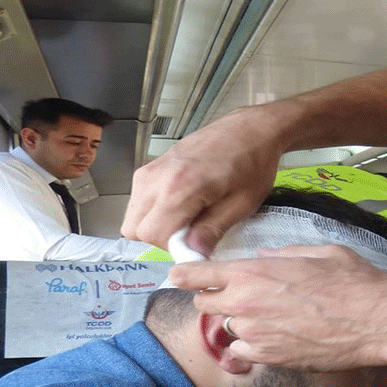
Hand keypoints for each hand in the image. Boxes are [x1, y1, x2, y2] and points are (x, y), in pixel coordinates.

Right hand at [121, 108, 281, 255]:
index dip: (174, 247)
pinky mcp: (150, 167)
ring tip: (189, 216)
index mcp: (179, 188)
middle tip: (191, 232)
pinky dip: (155, 210)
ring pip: (134, 216)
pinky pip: (139, 201)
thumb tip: (193, 255)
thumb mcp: (241, 204)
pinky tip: (182, 204)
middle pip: (135, 229)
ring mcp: (149, 170)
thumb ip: (211, 231)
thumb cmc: (252, 164)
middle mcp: (156, 178)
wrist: (249, 130)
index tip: (196, 245)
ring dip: (156, 224)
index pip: (153, 235)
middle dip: (161, 238)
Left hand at [169, 245, 386, 369]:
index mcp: (253, 272)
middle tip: (237, 298)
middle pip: (204, 305)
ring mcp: (255, 334)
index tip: (177, 277)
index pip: (197, 274)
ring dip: (237, 324)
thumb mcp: (318, 252)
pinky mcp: (269, 357)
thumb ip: (283, 255)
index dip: (184, 275)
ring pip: (225, 329)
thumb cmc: (354, 282)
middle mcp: (245, 303)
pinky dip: (250, 348)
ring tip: (264, 320)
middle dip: (214, 300)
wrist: (376, 320)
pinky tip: (272, 340)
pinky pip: (243, 353)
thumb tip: (265, 259)